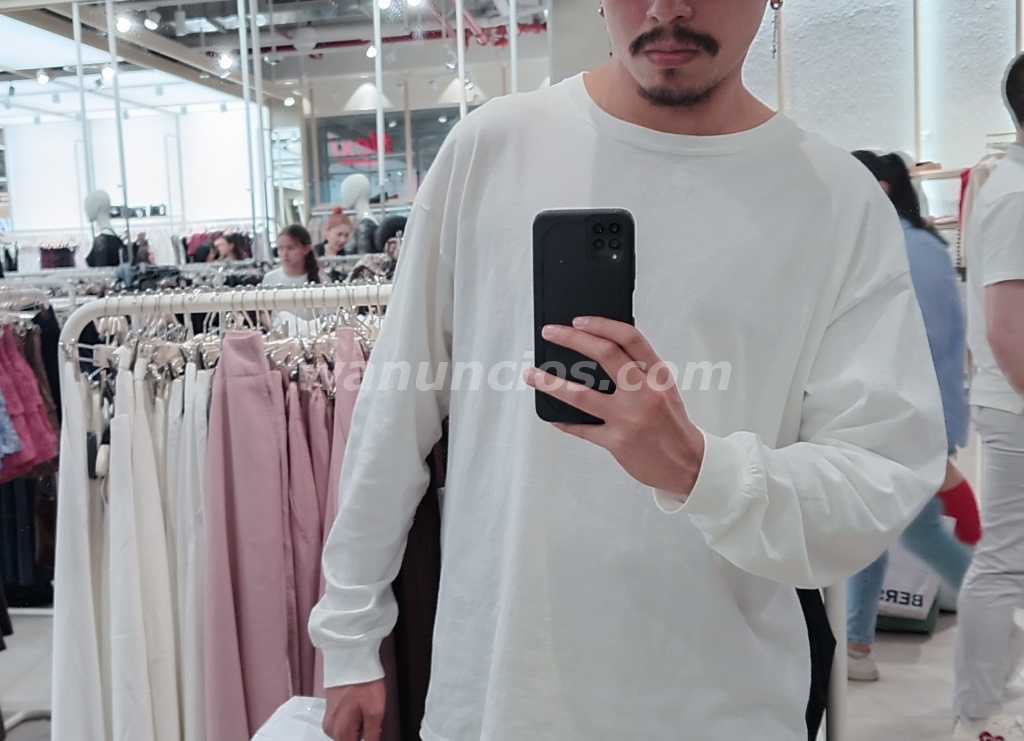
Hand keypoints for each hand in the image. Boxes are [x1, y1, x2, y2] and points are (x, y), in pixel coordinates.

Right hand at [322, 680, 386, 740]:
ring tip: (364, 708)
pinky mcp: (330, 712)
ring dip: (358, 727)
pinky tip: (358, 706)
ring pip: (347, 733)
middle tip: (370, 717)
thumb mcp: (375, 712)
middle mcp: (331, 729)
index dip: (368, 739)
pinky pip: (343, 723)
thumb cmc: (362, 683)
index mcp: (341, 732)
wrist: (350, 660)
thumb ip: (373, 736)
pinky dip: (353, 719)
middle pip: (350, 740)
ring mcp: (329, 720)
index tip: (372, 730)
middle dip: (363, 734)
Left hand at [524, 317, 705, 496]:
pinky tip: (553, 416)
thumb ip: (639, 371)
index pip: (630, 338)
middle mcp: (644, 392)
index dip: (602, 324)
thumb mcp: (664, 390)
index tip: (579, 320)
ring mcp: (629, 418)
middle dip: (572, 339)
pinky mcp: (617, 442)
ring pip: (581, 394)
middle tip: (550, 332)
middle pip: (604, 355)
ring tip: (532, 374)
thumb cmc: (672, 425)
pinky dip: (564, 421)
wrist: (688, 465)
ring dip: (550, 382)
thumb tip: (599, 351)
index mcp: (658, 376)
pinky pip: (582, 428)